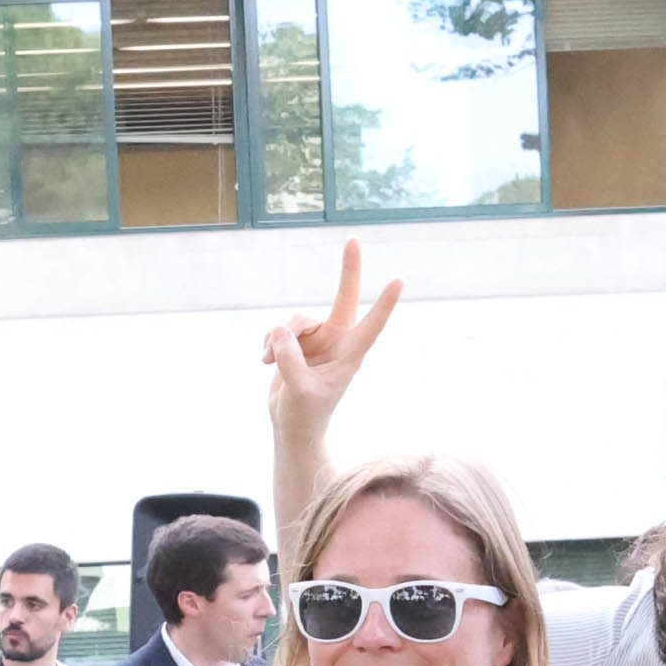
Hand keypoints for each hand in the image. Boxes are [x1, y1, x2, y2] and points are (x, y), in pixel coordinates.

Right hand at [259, 241, 401, 450]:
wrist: (292, 425)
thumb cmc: (305, 414)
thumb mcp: (299, 389)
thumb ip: (290, 358)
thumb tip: (278, 329)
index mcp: (350, 355)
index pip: (370, 326)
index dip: (383, 304)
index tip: (399, 281)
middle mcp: (336, 341)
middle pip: (343, 298)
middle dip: (348, 270)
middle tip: (353, 239)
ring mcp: (317, 339)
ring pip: (295, 320)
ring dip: (278, 339)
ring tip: (269, 362)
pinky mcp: (296, 341)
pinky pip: (279, 329)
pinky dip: (268, 344)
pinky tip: (265, 361)